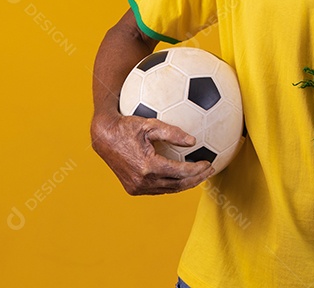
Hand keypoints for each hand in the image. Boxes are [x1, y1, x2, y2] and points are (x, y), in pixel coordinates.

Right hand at [91, 112, 213, 195]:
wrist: (103, 137)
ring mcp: (136, 187)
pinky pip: (158, 189)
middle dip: (196, 179)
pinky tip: (181, 176)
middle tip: (210, 170)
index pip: (180, 172)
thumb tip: (193, 141)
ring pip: (168, 189)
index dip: (197, 169)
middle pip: (177, 185)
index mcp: (148, 166)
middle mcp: (142, 181)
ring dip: (185, 183)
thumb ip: (172, 132)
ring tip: (199, 174)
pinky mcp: (133, 189)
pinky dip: (172, 184)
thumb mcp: (150, 124)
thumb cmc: (127, 126)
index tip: (209, 163)